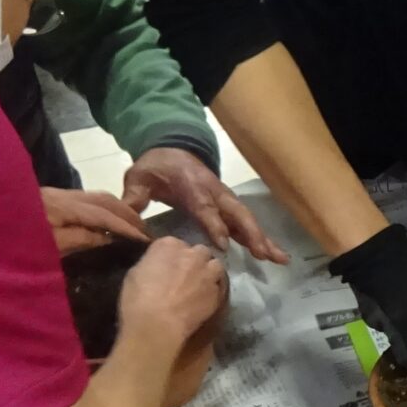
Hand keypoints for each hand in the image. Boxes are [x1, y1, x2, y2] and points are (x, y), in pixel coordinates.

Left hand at [43, 187, 149, 252]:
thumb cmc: (18, 244)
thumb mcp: (50, 247)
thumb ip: (80, 239)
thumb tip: (108, 238)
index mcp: (61, 206)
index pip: (102, 213)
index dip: (124, 226)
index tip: (143, 239)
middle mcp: (63, 194)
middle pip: (103, 199)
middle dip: (127, 214)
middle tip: (144, 231)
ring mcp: (57, 195)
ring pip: (97, 197)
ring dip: (118, 209)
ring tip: (133, 226)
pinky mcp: (52, 199)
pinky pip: (87, 200)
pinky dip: (105, 209)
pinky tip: (110, 222)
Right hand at [117, 235, 226, 345]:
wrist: (156, 325)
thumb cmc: (137, 299)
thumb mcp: (135, 273)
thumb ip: (152, 263)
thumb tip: (158, 266)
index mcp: (168, 245)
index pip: (175, 243)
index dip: (173, 256)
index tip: (168, 266)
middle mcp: (192, 254)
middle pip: (199, 252)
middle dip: (195, 260)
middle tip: (186, 275)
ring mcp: (207, 273)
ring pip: (215, 266)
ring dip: (209, 272)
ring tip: (201, 285)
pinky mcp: (217, 293)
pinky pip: (218, 287)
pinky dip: (213, 291)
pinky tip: (204, 301)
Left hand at [121, 147, 289, 262]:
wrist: (172, 148)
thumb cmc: (156, 166)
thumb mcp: (139, 177)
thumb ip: (135, 196)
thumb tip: (127, 216)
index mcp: (193, 187)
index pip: (205, 208)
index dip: (215, 225)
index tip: (224, 245)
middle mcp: (214, 193)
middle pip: (237, 214)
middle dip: (251, 234)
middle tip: (264, 254)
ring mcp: (223, 199)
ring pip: (246, 220)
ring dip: (262, 239)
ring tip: (279, 259)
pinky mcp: (226, 206)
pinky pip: (244, 223)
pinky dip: (259, 238)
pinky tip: (271, 255)